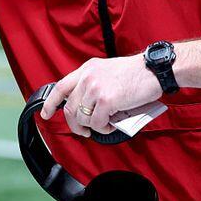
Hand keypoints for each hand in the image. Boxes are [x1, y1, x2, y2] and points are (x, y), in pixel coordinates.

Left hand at [40, 55, 162, 136]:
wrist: (154, 70)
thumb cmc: (137, 73)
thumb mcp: (108, 71)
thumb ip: (94, 83)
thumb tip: (88, 108)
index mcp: (88, 68)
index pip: (61, 86)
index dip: (51, 102)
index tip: (45, 113)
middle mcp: (88, 77)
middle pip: (70, 107)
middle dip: (75, 124)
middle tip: (84, 131)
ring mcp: (95, 88)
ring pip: (82, 118)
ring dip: (91, 127)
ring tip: (104, 124)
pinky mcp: (106, 100)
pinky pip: (96, 123)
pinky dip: (103, 129)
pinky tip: (111, 124)